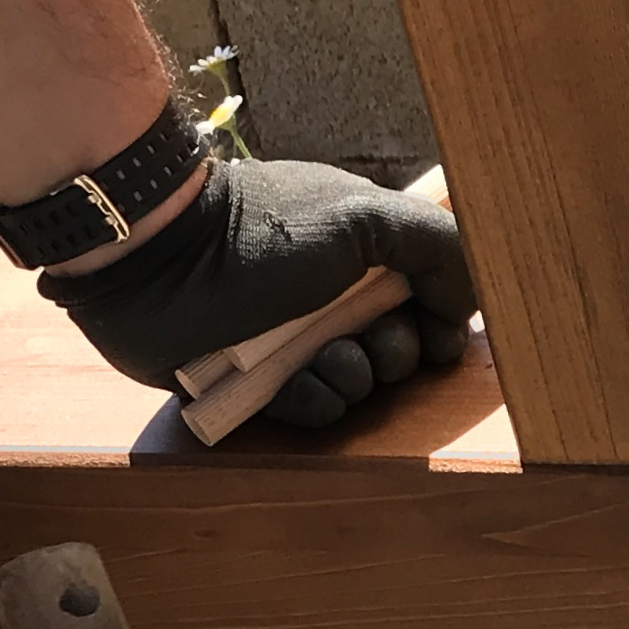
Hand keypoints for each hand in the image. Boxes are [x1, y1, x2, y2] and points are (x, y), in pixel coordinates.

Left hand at [37, 160, 475, 427]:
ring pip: (356, 387)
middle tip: (368, 340)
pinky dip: (308, 402)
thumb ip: (437, 247)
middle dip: (394, 354)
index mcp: (362, 254)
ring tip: (321, 359)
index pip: (428, 300)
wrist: (157, 261)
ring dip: (350, 380)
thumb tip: (471, 304)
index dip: (440, 323)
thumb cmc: (263, 232)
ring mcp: (294, 341)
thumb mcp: (364, 217)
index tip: (436, 331)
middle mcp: (333, 298)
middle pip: (398, 351)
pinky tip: (289, 383)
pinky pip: (308, 411)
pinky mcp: (257, 383)